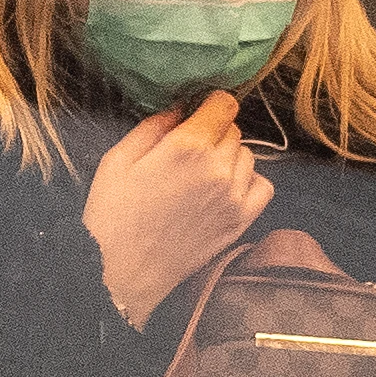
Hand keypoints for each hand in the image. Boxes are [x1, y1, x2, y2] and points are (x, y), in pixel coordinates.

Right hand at [84, 92, 272, 329]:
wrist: (122, 272)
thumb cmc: (112, 215)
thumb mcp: (118, 159)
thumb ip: (153, 126)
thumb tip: (180, 108)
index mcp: (187, 146)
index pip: (223, 104)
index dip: (210, 103)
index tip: (199, 111)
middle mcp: (218, 168)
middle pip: (234, 130)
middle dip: (214, 132)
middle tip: (188, 150)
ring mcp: (234, 196)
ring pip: (248, 156)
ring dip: (230, 157)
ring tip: (202, 173)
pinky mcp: (241, 221)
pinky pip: (263, 186)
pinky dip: (248, 181)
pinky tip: (225, 189)